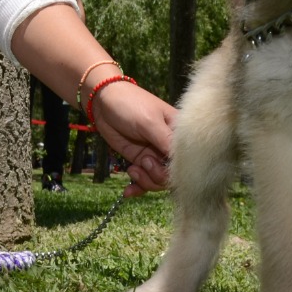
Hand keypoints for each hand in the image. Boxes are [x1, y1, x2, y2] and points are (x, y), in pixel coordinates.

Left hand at [89, 79, 173, 195]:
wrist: (103, 100)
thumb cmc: (130, 104)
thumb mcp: (149, 121)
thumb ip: (165, 141)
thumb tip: (182, 162)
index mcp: (180, 134)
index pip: (188, 160)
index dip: (177, 169)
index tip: (160, 165)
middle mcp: (170, 147)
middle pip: (174, 175)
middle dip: (158, 176)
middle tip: (143, 162)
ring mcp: (155, 155)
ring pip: (158, 180)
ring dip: (146, 181)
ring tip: (133, 169)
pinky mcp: (140, 160)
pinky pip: (144, 180)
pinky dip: (137, 187)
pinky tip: (128, 191)